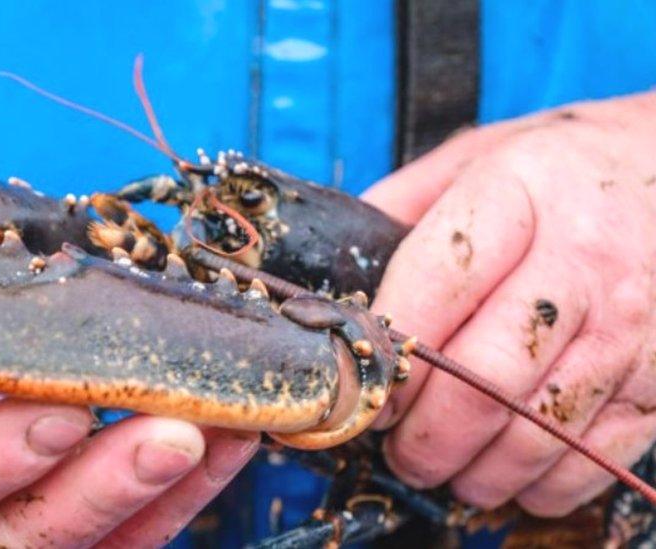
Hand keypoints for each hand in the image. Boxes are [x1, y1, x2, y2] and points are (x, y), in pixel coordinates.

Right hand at [0, 349, 258, 546]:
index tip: (61, 416)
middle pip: (20, 536)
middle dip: (103, 488)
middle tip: (177, 434)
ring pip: (87, 541)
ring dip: (163, 492)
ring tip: (229, 432)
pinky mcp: (49, 511)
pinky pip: (123, 527)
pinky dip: (181, 492)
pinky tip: (229, 442)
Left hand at [362, 92, 655, 515]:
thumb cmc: (561, 169)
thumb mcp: (476, 156)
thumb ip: (402, 207)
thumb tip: (335, 274)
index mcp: (519, 196)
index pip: (437, 283)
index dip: (390, 345)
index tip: (364, 379)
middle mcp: (581, 262)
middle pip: (485, 378)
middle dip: (423, 435)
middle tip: (395, 448)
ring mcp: (630, 327)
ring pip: (537, 432)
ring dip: (472, 470)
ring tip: (439, 466)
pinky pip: (593, 457)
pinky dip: (538, 485)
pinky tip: (506, 472)